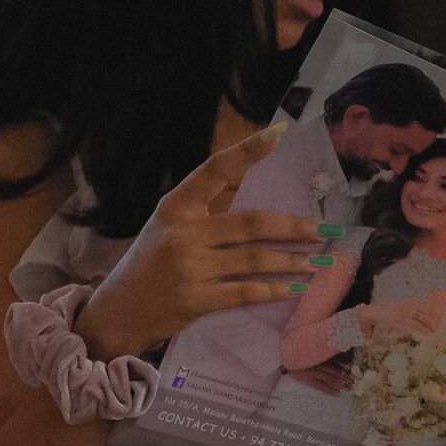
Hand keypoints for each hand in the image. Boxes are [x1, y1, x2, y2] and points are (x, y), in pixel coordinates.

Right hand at [78, 122, 343, 360]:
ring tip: (321, 260)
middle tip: (329, 229)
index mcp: (175, 207)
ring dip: (294, 260)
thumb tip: (257, 194)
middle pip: (251, 223)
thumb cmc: (150, 264)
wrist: (117, 311)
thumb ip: (205, 211)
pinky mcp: (196, 300)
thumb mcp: (169, 227)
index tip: (277, 134)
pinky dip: (276, 290)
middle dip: (296, 227)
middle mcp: (183, 233)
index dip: (246, 152)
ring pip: (255, 259)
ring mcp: (190, 268)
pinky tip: (297, 287)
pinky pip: (247, 291)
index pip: (215, 171)